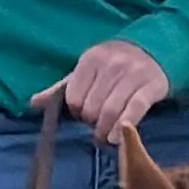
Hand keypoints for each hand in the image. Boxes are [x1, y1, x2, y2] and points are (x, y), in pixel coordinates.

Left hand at [43, 40, 171, 142]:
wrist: (155, 50)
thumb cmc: (114, 65)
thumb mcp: (88, 70)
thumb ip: (63, 87)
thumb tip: (34, 103)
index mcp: (91, 59)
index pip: (74, 96)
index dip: (76, 111)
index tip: (83, 115)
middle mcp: (112, 64)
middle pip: (92, 106)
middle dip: (91, 122)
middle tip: (95, 128)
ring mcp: (133, 74)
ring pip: (112, 110)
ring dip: (105, 130)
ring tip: (104, 137)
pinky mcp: (152, 85)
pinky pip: (135, 109)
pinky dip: (123, 126)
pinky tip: (117, 138)